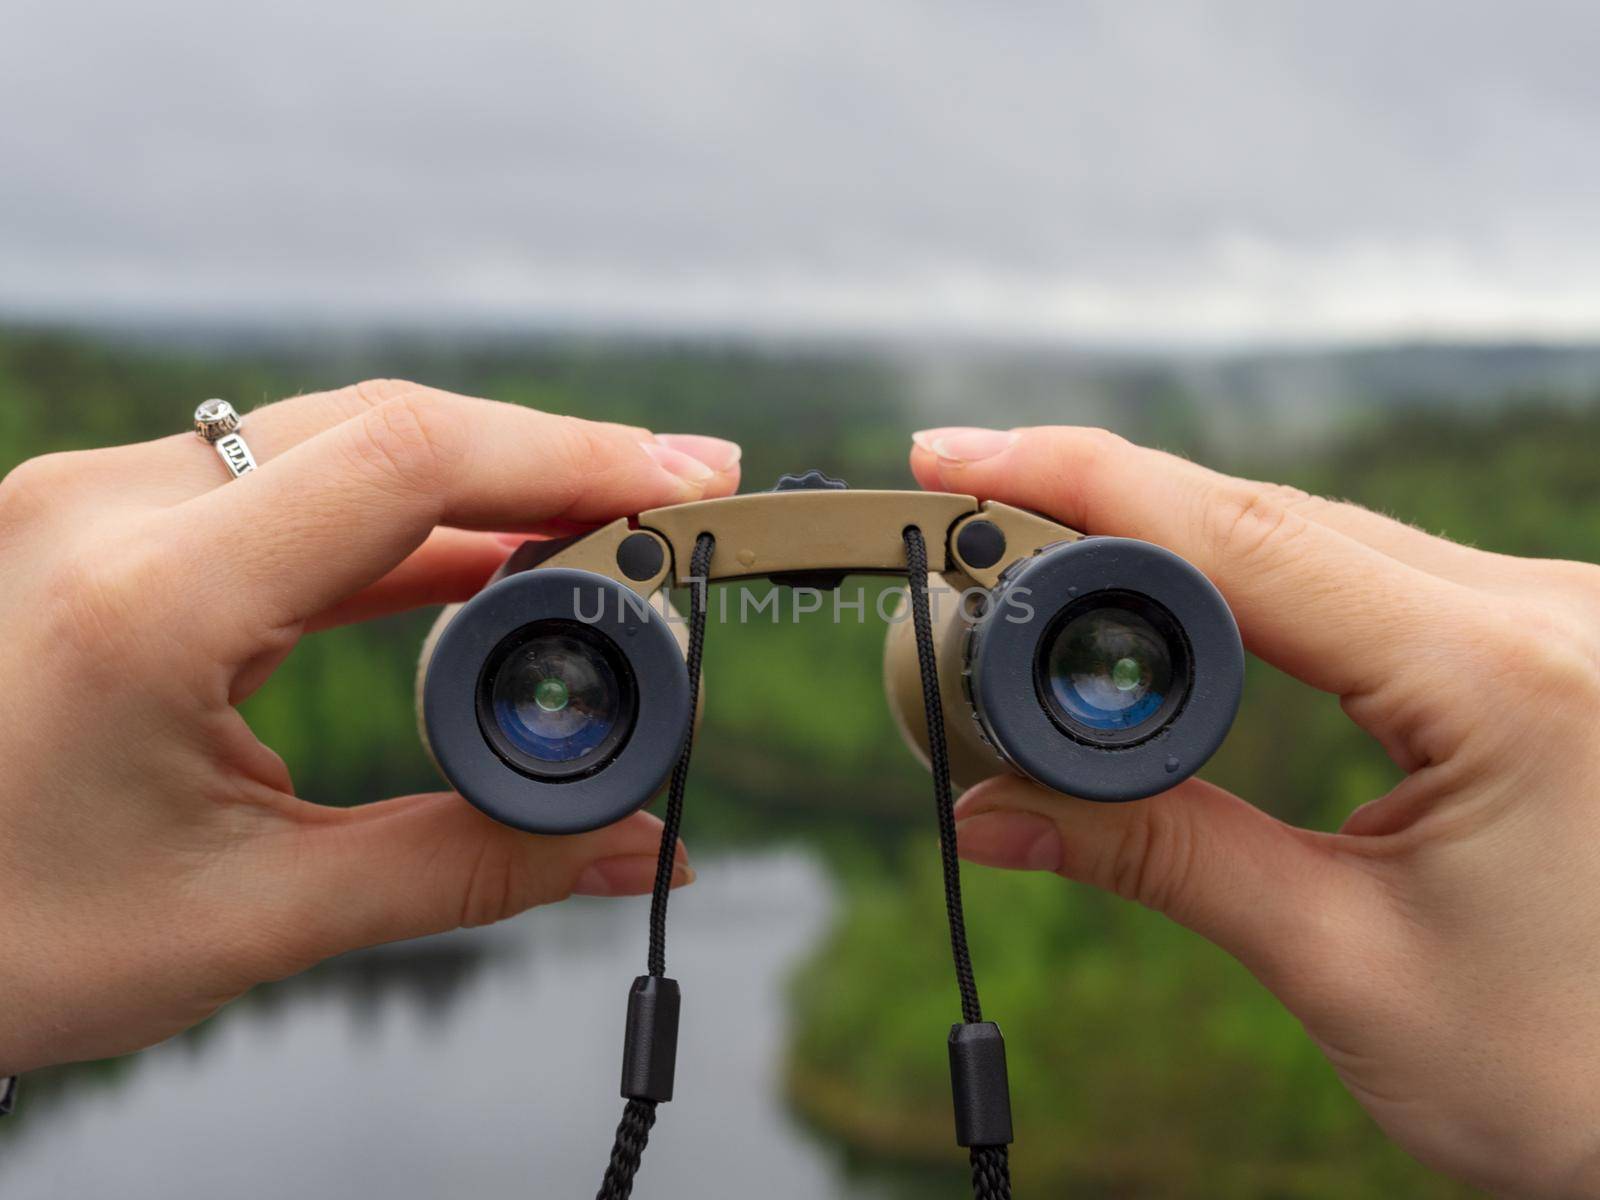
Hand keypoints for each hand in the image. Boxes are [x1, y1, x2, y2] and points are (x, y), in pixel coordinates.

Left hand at [0, 380, 739, 1074]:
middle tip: (677, 509)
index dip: (574, 456)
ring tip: (604, 542)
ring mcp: (96, 505)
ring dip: (484, 488)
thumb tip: (635, 852)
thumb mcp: (250, 920)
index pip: (405, 462)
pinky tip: (486, 561)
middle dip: (553, 462)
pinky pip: (289, 490)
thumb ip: (467, 868)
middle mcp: (107, 512)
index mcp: (143, 603)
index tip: (690, 482)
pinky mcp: (104, 524)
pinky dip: (404, 522)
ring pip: (343, 447)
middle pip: (388, 428)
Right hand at [912, 426, 1599, 1197]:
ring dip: (1172, 532)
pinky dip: (1250, 571)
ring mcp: (1554, 618)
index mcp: (1507, 681)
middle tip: (964, 501)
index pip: (1245, 540)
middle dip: (1100, 498)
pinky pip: (1368, 574)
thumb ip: (1159, 859)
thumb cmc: (1567, 1073)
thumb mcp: (1341, 962)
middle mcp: (1548, 614)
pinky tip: (1175, 579)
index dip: (1079, 482)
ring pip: (1319, 534)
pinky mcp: (1541, 642)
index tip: (956, 456)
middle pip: (1273, 516)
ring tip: (1036, 541)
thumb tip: (990, 817)